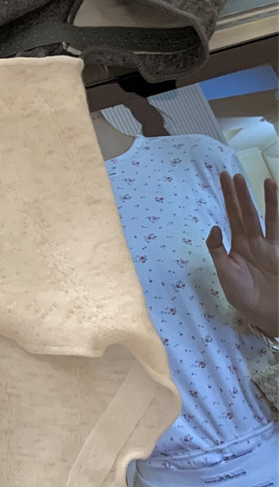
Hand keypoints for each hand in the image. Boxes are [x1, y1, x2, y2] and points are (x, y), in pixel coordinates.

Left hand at [206, 173, 278, 336]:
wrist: (264, 311)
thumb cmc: (242, 294)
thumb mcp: (224, 272)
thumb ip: (217, 249)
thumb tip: (214, 226)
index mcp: (235, 245)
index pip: (230, 216)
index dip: (226, 198)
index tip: (221, 178)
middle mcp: (252, 241)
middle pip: (245, 212)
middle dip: (239, 194)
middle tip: (233, 174)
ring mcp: (268, 245)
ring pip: (265, 217)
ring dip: (263, 199)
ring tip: (263, 180)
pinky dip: (277, 214)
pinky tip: (275, 200)